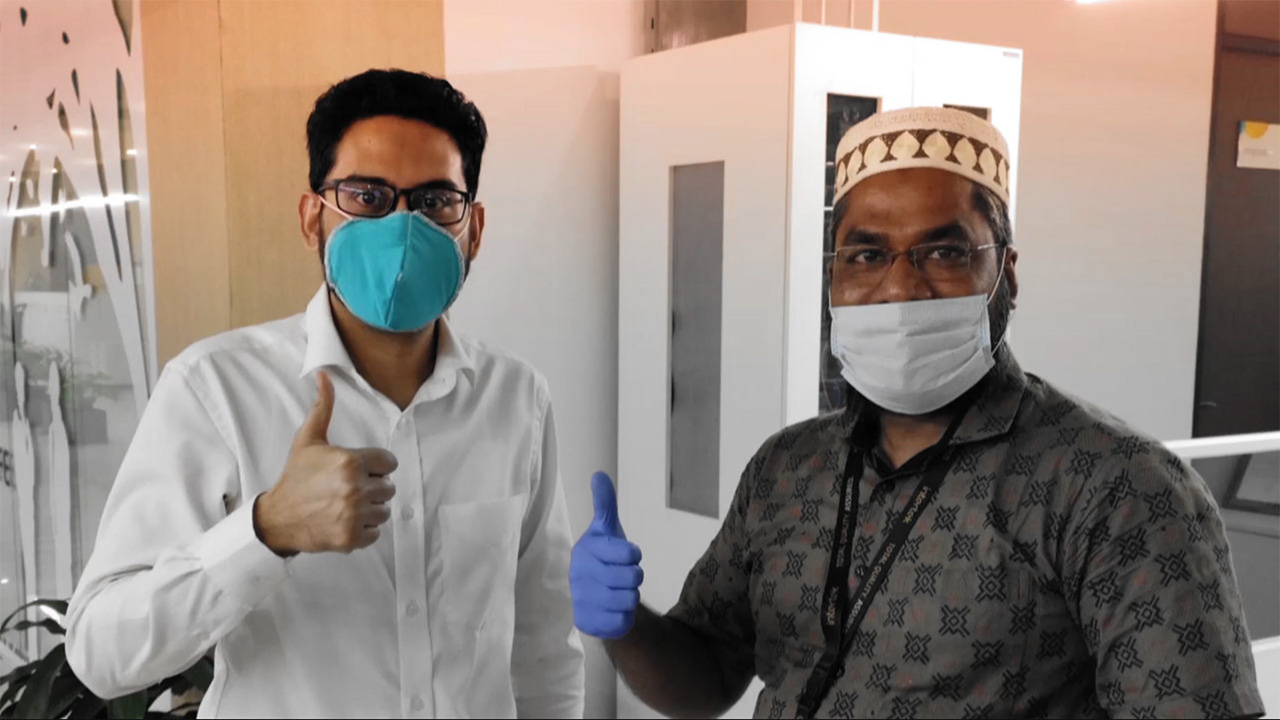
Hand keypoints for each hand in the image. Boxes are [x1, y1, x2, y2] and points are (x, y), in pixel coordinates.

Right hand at [254, 371, 397, 554]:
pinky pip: (376, 532)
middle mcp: (355, 488)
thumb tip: (323, 375)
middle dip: (372, 488)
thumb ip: (322, 407)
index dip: (375, 466)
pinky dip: (363, 530)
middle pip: (388, 488)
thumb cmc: (295, 477)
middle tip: (347, 489)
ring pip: (384, 511)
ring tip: (345, 505)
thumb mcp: (308, 439)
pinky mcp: (352, 537)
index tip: (357, 470)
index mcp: (351, 461)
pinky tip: (344, 520)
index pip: (389, 463)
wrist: (278, 518)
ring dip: (369, 509)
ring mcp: (354, 514)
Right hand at [570, 472, 643, 638]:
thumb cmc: (604, 557)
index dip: (634, 555)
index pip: (630, 553)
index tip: (627, 555)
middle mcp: (580, 575)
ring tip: (618, 590)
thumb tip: (599, 474)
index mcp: (586, 550)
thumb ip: (604, 504)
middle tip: (622, 575)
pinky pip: (623, 620)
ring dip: (630, 596)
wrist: (592, 596)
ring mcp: (582, 600)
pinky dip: (624, 616)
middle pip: (633, 577)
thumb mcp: (606, 529)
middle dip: (633, 576)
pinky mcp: (587, 622)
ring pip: (630, 599)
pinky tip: (612, 608)